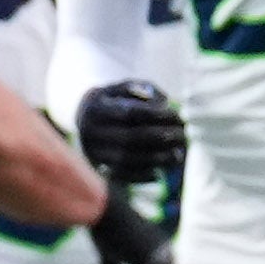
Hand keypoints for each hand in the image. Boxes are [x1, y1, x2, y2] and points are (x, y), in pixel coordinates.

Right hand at [74, 80, 191, 191]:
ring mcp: (92, 152)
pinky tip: (161, 171)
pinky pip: (122, 175)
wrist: (82, 121)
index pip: (130, 112)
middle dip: (161, 137)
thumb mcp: (120, 88)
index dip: (157, 115)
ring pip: (128, 159)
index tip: (177, 115)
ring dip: (157, 159)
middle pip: (130, 137)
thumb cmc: (111, 101)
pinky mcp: (97, 168)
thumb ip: (140, 88)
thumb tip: (162, 101)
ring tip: (178, 155)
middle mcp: (91, 131)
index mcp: (96, 108)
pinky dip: (143, 175)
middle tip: (182, 135)